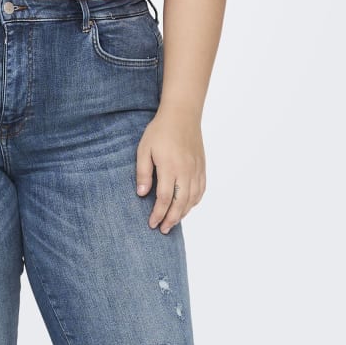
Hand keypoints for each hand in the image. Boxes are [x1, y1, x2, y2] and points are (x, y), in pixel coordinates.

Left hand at [135, 110, 205, 233]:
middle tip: (163, 229)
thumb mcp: (144, 149)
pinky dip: (194, 202)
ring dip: (183, 213)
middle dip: (171, 219)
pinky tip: (187, 206)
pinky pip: (201, 190)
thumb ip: (143, 172)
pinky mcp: (202, 167)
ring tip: (173, 222)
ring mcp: (196, 170)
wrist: (182, 115)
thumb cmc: (160, 131)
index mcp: (170, 167)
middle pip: (180, 203)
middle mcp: (185, 171)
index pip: (165, 198)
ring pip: (192, 199)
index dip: (158, 214)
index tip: (152, 223)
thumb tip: (142, 194)